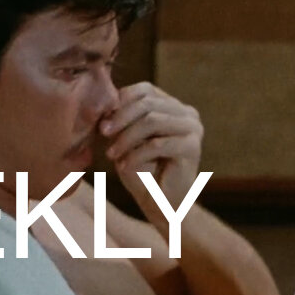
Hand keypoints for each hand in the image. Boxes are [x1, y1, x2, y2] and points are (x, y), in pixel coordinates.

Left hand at [101, 82, 202, 212]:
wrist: (161, 204)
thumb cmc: (142, 171)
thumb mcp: (126, 138)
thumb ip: (121, 117)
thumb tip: (101, 100)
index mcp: (173, 106)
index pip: (145, 90)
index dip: (120, 101)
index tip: (101, 121)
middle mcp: (188, 113)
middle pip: (148, 103)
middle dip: (121, 118)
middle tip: (103, 134)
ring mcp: (194, 129)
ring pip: (152, 120)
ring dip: (126, 137)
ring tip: (111, 154)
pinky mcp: (192, 147)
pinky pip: (158, 144)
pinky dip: (136, 155)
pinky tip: (124, 166)